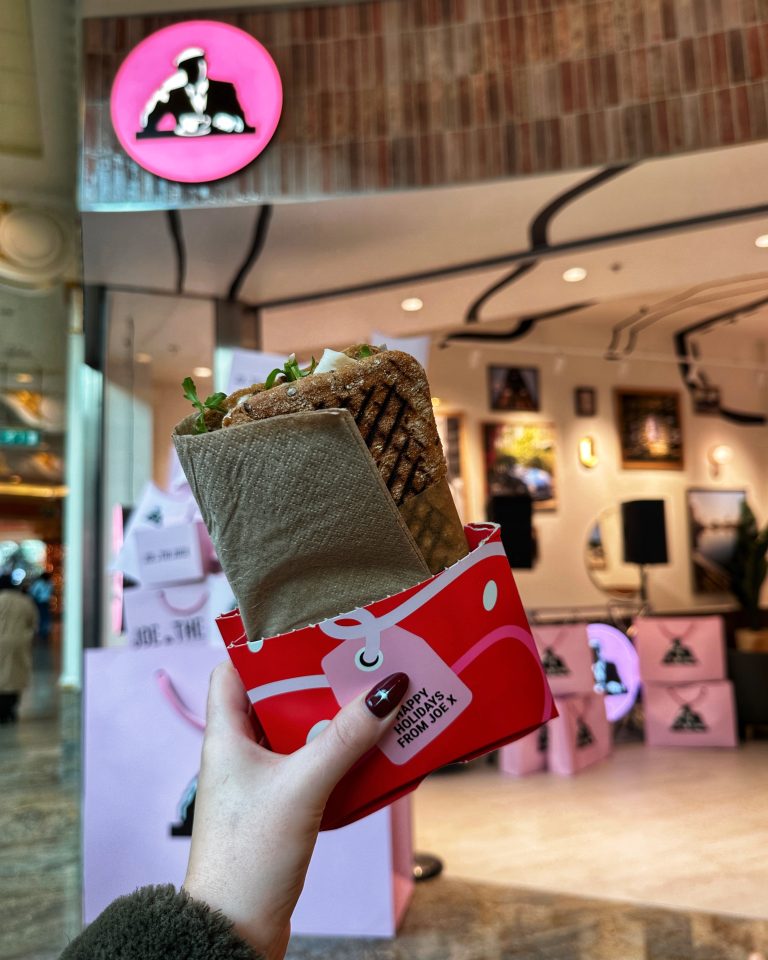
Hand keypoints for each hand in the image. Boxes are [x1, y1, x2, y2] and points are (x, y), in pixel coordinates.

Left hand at [183, 661, 408, 959]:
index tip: (308, 633)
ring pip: (302, 734)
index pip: (234, 670)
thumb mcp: (301, 786)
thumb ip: (344, 738)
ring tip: (376, 699)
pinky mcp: (283, 808)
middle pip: (278, 698)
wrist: (235, 931)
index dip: (264, 649)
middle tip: (359, 662)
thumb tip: (388, 689)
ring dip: (336, 720)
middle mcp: (241, 753)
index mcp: (226, 736)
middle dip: (318, 682)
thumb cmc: (250, 854)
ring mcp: (262, 782)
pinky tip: (373, 750)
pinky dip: (341, 756)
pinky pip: (315, 766)